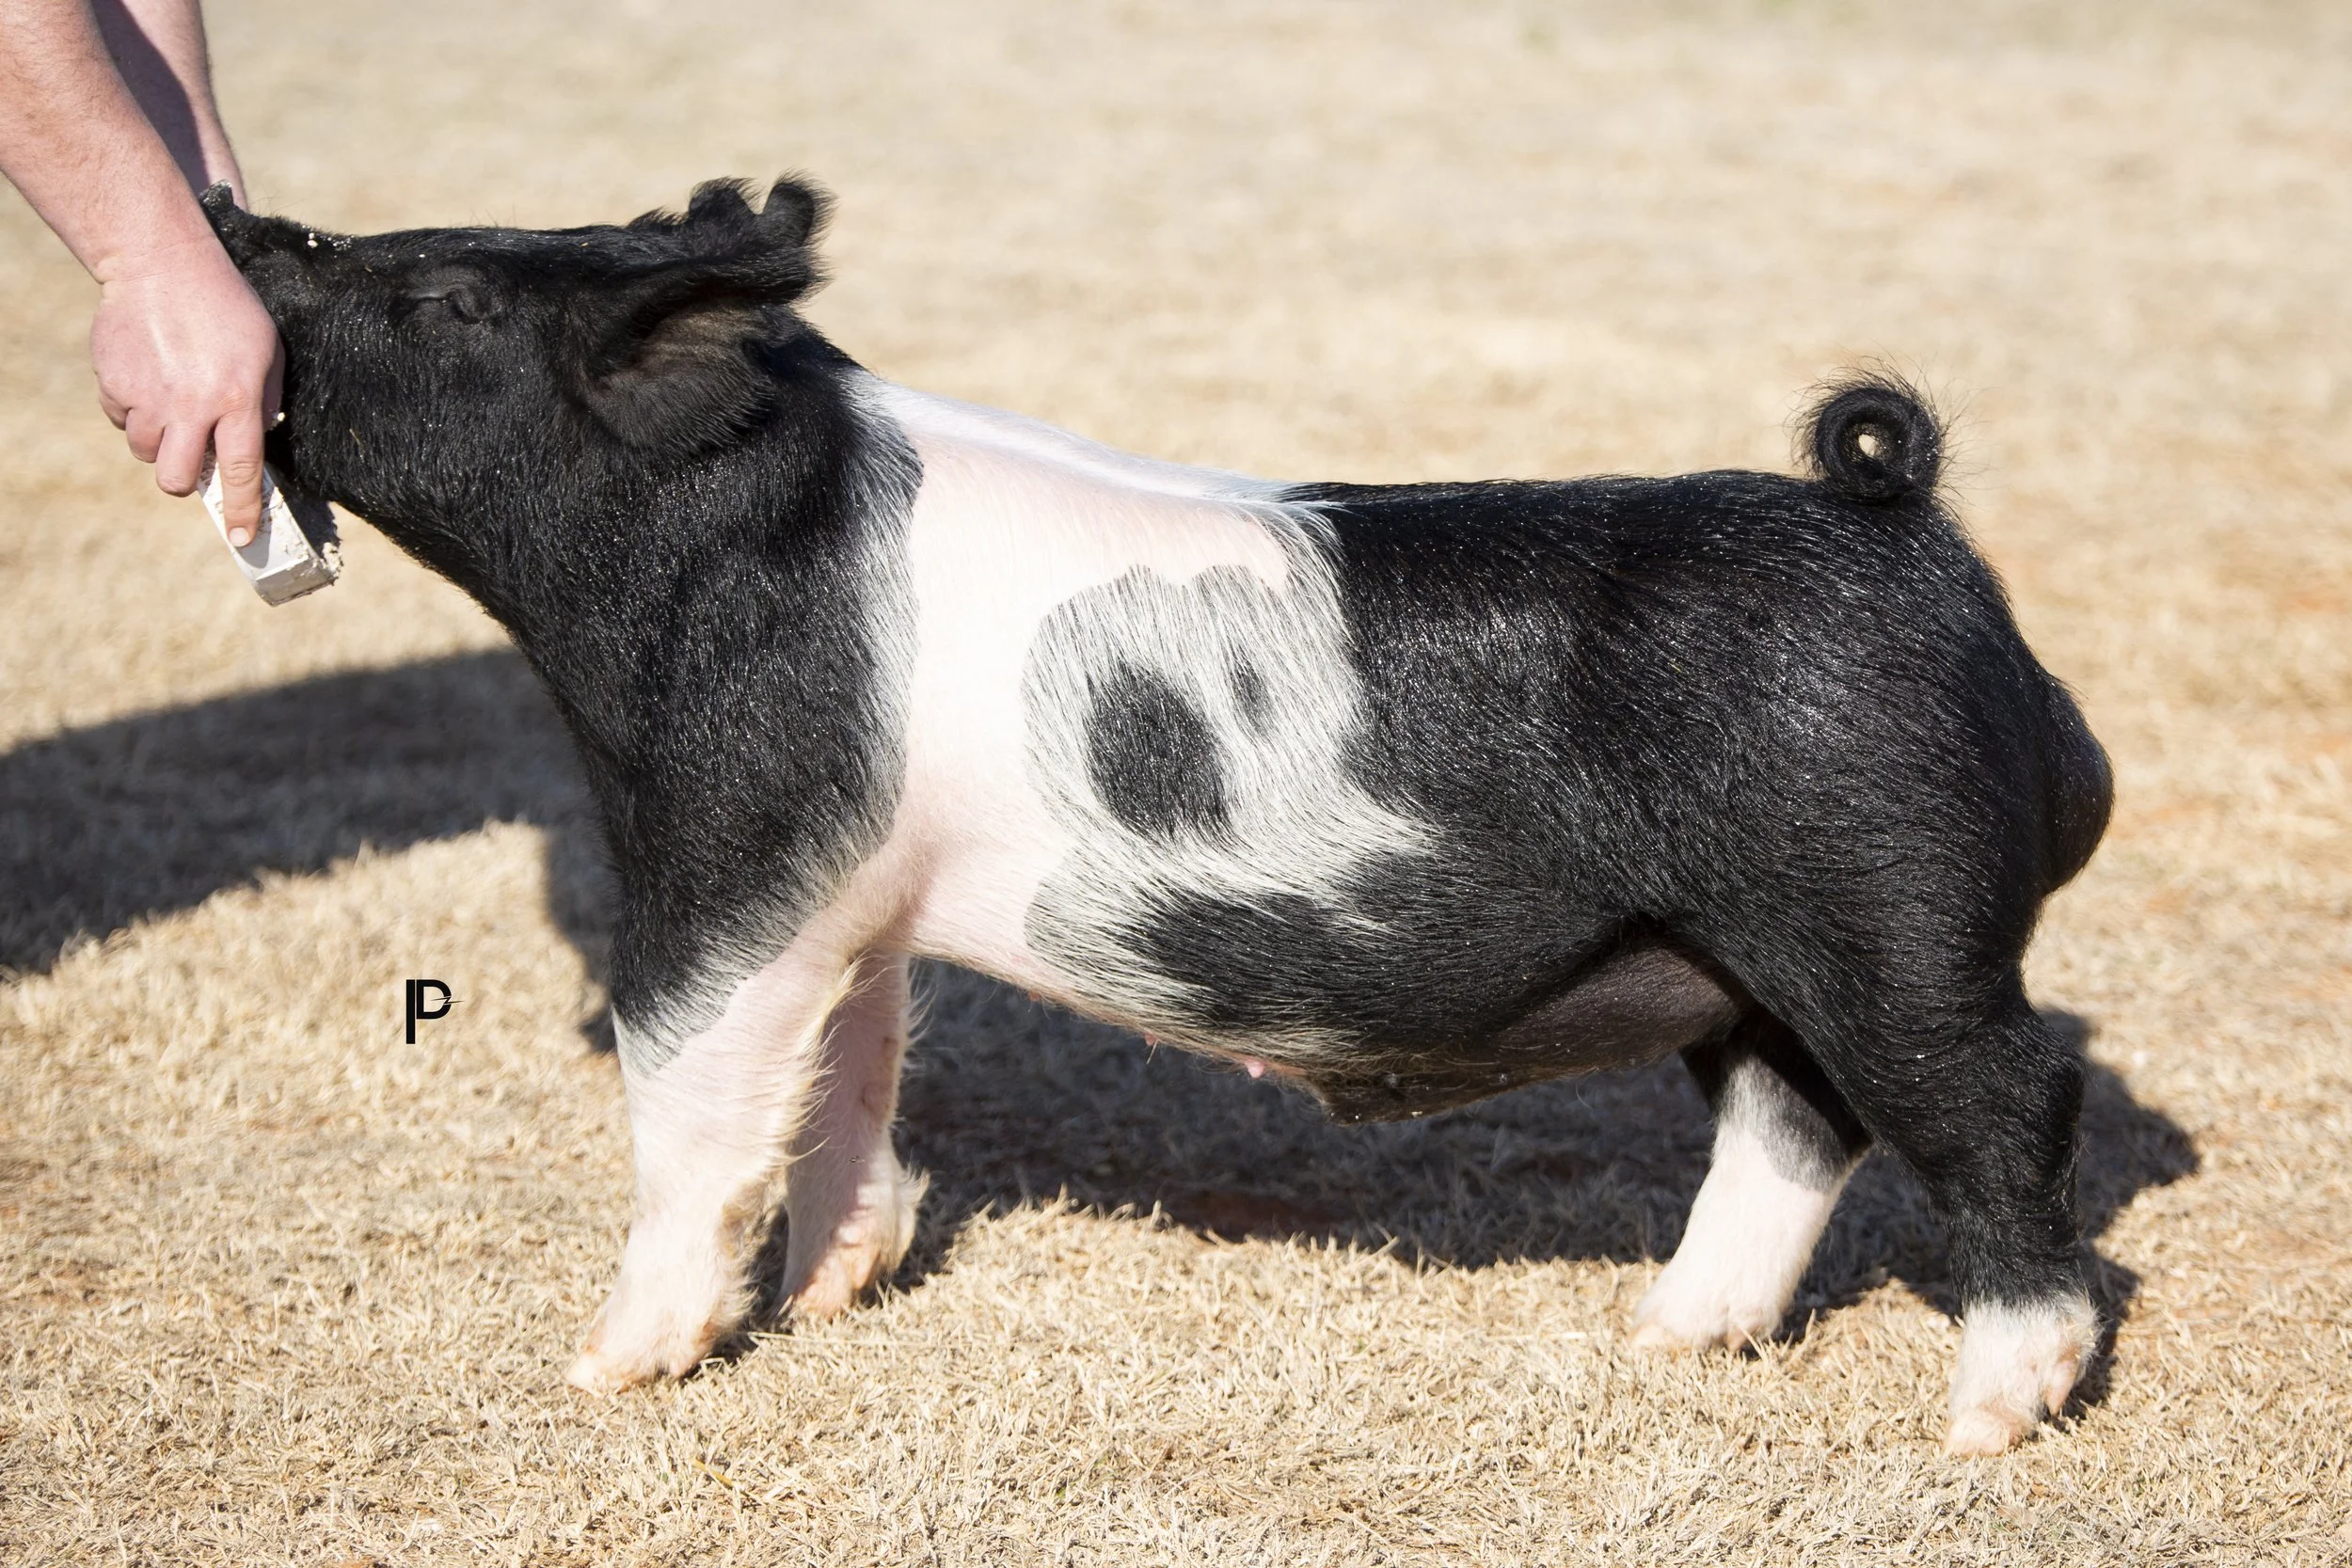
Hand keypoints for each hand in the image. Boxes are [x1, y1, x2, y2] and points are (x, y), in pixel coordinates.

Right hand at [91, 234, 282, 543]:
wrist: (160, 265)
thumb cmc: (225, 308)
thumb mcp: (265, 354)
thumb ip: (261, 404)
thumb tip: (252, 447)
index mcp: (235, 401)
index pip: (240, 472)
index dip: (240, 512)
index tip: (241, 539)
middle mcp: (190, 407)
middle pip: (177, 481)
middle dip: (185, 482)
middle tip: (192, 458)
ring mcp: (147, 397)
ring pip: (147, 452)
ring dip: (161, 440)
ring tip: (172, 401)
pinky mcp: (113, 384)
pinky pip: (122, 419)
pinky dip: (133, 409)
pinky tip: (148, 377)